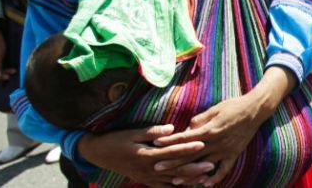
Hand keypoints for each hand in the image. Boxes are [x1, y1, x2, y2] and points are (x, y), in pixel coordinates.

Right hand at [77, 125, 210, 187]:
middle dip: (194, 168)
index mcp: (147, 155)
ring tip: (205, 177)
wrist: (99, 154)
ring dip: (189, 179)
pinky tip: (188, 185)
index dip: (187, 148)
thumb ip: (152, 132)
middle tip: (211, 165)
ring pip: (172, 180)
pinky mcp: (145, 180)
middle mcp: (149, 169)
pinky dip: (176, 186)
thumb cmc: (116, 140)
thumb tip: (171, 128)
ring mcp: (147, 177)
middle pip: (176, 170)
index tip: (202, 144)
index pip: (172, 152)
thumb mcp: (131, 133)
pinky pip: (163, 186)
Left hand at [153, 95, 264, 186]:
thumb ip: (199, 120)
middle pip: (190, 155)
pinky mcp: (234, 154)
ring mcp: (225, 150)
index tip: (155, 144)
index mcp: (208, 130)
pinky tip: (205, 184)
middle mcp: (215, 142)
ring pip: (203, 166)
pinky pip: (223, 170)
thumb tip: (187, 129)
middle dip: (172, 162)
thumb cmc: (233, 106)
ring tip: (175, 181)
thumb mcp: (214, 109)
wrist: (255, 110)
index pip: (184, 138)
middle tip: (156, 167)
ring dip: (189, 174)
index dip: (169, 142)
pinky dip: (214, 178)